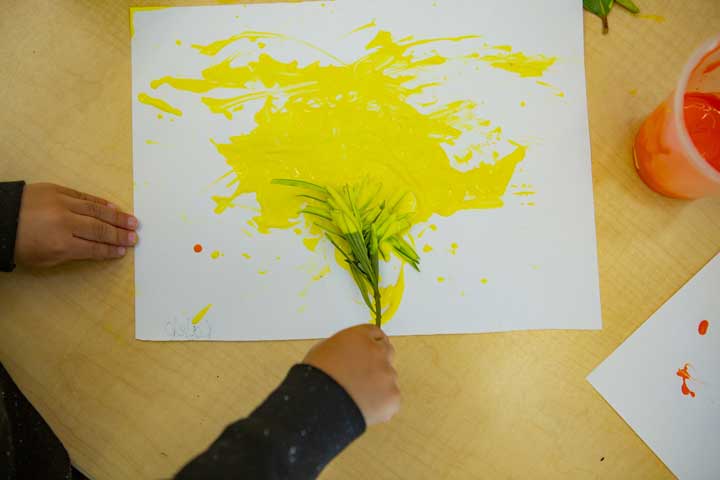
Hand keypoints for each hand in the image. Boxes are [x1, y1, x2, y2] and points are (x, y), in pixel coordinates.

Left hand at [14, 183, 137, 266]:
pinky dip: (100, 202)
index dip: (111, 250)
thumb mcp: (44, 259)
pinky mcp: (56, 190)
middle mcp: (64, 223)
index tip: (124, 250)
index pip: (94, 248)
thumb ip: (71, 254)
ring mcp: (61, 204)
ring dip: (116, 217)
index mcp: (60, 244)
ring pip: (95, 211)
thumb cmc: (19, 244)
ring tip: (132, 222)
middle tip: (135, 237)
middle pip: (99, 229)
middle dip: (119, 234)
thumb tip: (96, 249)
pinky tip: (112, 208)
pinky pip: (84, 196)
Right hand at [304, 324, 399, 425]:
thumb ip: (344, 348)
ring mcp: (388, 374)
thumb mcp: (324, 350)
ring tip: (357, 397)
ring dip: (378, 385)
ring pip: (389, 378)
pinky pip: (391, 399)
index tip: (367, 355)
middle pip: (387, 352)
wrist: (319, 405)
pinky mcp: (393, 396)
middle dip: (378, 363)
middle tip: (363, 377)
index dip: (370, 345)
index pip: (375, 334)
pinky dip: (381, 404)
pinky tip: (363, 407)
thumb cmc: (315, 378)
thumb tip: (350, 356)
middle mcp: (378, 351)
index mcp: (359, 336)